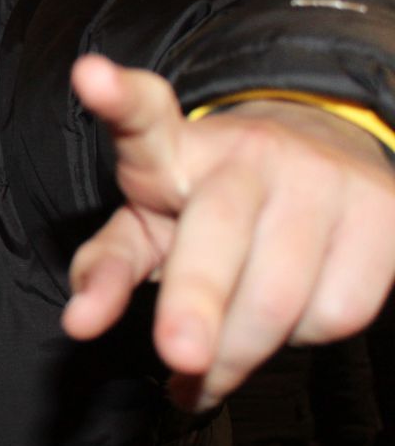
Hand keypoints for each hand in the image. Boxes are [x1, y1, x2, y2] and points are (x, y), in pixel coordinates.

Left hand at [62, 54, 394, 409]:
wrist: (320, 158)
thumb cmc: (207, 205)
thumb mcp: (146, 226)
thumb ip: (106, 269)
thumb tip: (80, 324)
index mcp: (174, 149)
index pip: (144, 117)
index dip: (117, 97)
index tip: (89, 78)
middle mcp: (249, 153)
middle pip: (219, 236)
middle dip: (196, 305)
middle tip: (178, 358)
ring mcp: (321, 178)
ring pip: (279, 299)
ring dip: (239, 355)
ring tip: (213, 368)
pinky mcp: (382, 214)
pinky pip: (336, 312)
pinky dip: (302, 340)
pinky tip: (286, 319)